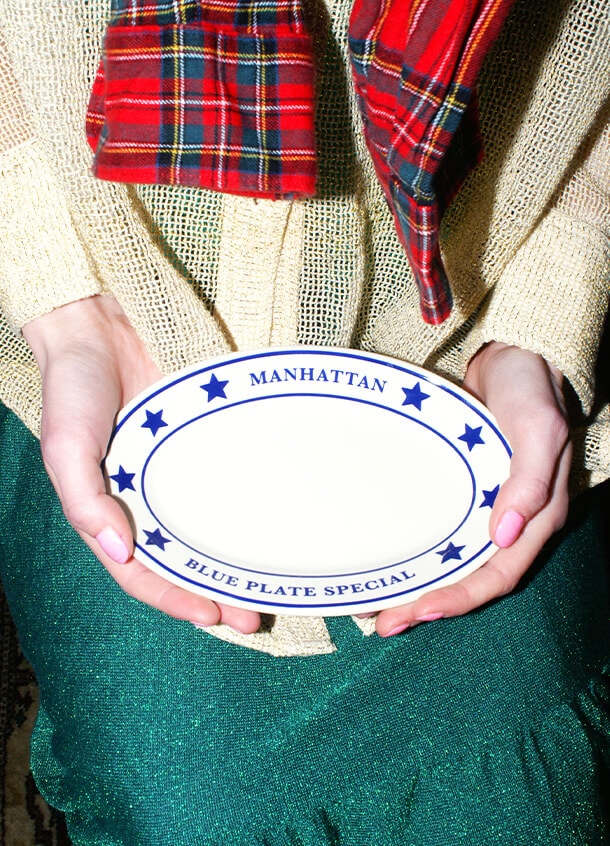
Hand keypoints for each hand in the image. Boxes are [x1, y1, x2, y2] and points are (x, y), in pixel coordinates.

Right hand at [23, 295, 259, 633]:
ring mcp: (176, 473)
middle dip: (213, 594)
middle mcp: (146, 500)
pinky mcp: (202, 443)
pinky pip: (222, 486)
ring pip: (207, 531)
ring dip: (232, 564)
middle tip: (252, 619)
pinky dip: (240, 513)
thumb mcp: (66, 448)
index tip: (211, 617)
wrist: (100, 323)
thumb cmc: (74, 388)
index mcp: (111, 510)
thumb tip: (121, 552)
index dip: (173, 599)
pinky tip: (267, 528)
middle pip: (182, 561)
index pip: (142, 571)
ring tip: (268, 590)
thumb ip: (85, 501)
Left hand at [375, 342, 570, 636]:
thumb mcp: (537, 429)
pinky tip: (392, 558)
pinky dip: (420, 551)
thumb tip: (504, 536)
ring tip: (377, 605)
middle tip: (383, 623)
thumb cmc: (530, 388)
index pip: (497, 573)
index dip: (461, 597)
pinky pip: (442, 531)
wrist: (515, 354)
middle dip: (429, 603)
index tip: (419, 611)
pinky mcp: (465, 490)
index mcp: (535, 516)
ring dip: (419, 585)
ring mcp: (486, 506)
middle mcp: (510, 521)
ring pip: (452, 561)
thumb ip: (528, 481)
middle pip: (469, 577)